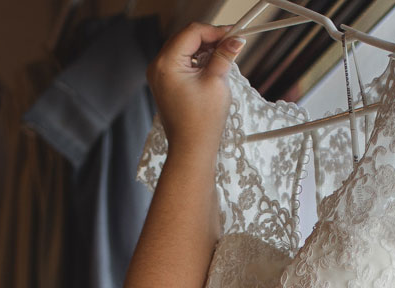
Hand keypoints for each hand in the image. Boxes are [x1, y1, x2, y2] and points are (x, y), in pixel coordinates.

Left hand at [147, 22, 244, 151]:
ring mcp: (159, 75)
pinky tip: (212, 66)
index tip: (234, 34)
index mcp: (166, 64)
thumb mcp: (216, 82)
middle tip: (232, 44)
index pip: (192, 32)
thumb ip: (224, 55)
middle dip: (210, 38)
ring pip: (184, 48)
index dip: (215, 31)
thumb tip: (236, 39)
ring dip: (205, 49)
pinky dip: (197, 60)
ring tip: (224, 57)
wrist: (191, 150)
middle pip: (186, 37)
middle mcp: (157, 66)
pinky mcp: (165, 82)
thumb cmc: (201, 122)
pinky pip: (181, 61)